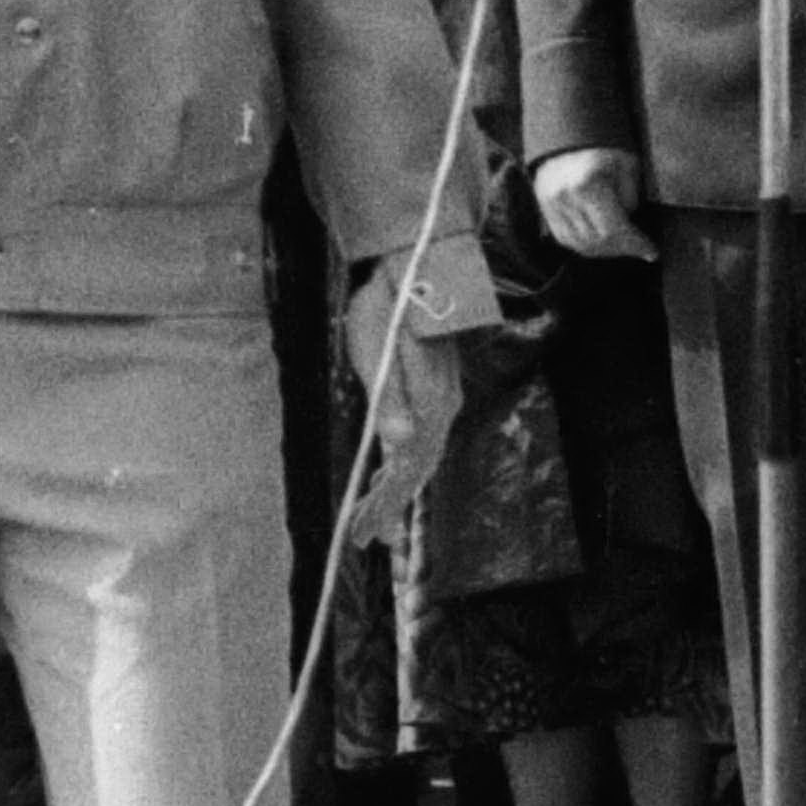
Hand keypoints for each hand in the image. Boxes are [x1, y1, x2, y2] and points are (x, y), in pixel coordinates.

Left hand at [335, 259, 468, 557]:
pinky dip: (407, 466)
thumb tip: (399, 445)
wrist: (414, 267)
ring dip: (397, 490)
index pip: (405, 473)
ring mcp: (445, 400)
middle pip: (416, 473)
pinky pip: (425, 442)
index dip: (382, 507)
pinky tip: (393, 470)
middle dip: (388, 508)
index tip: (359, 535)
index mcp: (430, 406)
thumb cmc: (387, 308)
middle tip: (362, 538)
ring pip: (422, 459)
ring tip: (374, 516)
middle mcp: (443, 409)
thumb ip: (390, 400)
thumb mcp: (375, 352)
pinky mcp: (439, 390)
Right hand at [531, 147, 653, 262]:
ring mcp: (549, 202)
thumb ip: (629, 198)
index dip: (635, 244)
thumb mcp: (628, 165)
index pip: (614, 230)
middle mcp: (564, 196)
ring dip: (604, 250)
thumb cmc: (604, 143)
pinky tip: (601, 241)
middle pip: (596, 241)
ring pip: (578, 244)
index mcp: (587, 184)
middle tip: (640, 249)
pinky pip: (563, 237)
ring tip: (622, 246)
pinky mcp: (543, 204)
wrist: (569, 126)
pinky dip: (584, 244)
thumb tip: (627, 224)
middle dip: (622, 249)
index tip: (651, 251)